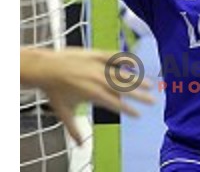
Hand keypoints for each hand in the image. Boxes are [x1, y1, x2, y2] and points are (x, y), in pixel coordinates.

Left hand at [22, 48, 154, 144]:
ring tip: (149, 83)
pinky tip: (135, 62)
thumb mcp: (64, 112)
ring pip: (122, 73)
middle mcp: (99, 80)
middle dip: (140, 95)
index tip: (139, 115)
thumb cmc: (54, 90)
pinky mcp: (96, 54)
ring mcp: (98, 66)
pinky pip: (114, 56)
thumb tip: (81, 146)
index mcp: (93, 95)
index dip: (128, 110)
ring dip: (137, 79)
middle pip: (124, 89)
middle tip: (153, 100)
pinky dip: (125, 59)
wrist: (46, 68)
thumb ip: (74, 130)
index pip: (116, 104)